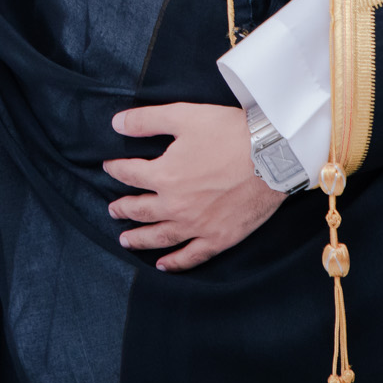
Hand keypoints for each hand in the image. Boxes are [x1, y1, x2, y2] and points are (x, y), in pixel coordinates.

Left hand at [103, 103, 286, 271]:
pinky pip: (192, 256)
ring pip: (160, 237)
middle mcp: (176, 205)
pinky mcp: (220, 238)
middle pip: (140, 210)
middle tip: (113, 210)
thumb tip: (116, 123)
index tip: (109, 168)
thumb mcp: (183, 116)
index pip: (130, 174)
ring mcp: (198, 225)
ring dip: (140, 239)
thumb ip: (146, 120)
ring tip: (126, 241)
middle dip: (123, 209)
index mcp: (165, 175)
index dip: (116, 169)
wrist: (272, 156)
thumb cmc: (229, 133)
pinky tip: (163, 265)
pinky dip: (175, 263)